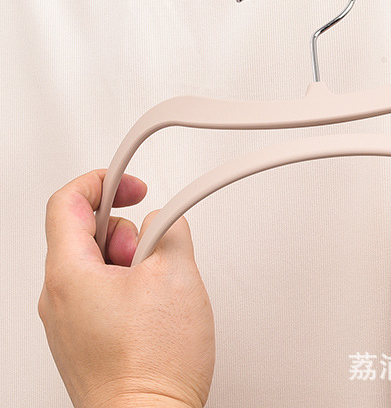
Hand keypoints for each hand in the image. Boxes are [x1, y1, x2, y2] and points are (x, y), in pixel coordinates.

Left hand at [38, 169, 214, 407]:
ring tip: (157, 289)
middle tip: (153, 251)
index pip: (66, 201)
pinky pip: (99, 298)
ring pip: (94, 267)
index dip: (102, 181)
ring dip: (129, 263)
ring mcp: (67, 327)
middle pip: (83, 234)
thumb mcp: (175, 273)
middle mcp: (57, 300)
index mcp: (68, 274)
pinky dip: (126, 291)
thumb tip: (165, 221)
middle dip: (125, 230)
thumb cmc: (152, 366)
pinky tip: (153, 312)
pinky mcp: (82, 346)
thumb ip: (169, 227)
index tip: (132, 187)